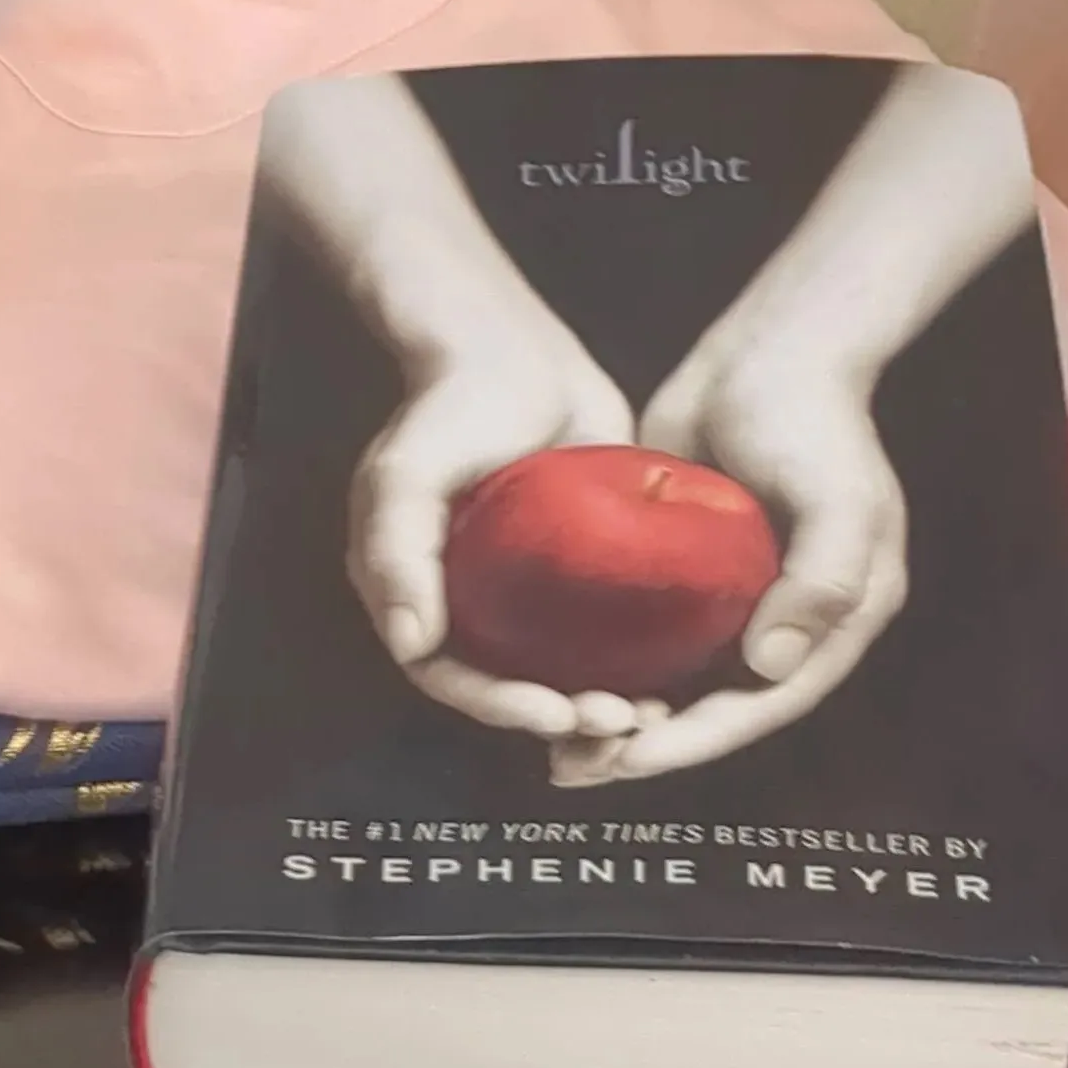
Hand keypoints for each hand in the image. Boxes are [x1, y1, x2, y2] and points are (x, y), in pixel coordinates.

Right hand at [350, 320, 641, 740]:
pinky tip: (671, 674)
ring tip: (650, 712)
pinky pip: (598, 632)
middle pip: (506, 684)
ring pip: (555, 669)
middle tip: (620, 719)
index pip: (449, 674)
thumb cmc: (452, 405)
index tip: (558, 715)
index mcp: (415, 588)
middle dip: (560, 716)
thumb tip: (413, 644)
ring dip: (596, 702)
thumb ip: (396, 552)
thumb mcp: (408, 473)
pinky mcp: (576, 568)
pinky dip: (628, 662)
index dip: (499, 707)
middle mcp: (466, 598)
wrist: (516, 347)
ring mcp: (522, 586)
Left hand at [546, 339, 907, 786]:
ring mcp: (731, 595)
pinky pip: (644, 628)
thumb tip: (771, 669)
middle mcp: (784, 622)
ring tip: (554, 741)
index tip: (633, 757)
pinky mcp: (682, 565)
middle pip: (713, 707)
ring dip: (620, 712)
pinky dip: (607, 657)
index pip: (762, 705)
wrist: (767, 350)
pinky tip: (554, 673)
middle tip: (574, 766)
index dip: (699, 740)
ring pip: (673, 677)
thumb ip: (822, 582)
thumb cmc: (812, 420)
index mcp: (833, 623)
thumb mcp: (840, 499)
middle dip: (648, 744)